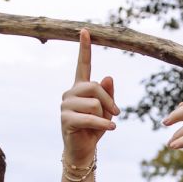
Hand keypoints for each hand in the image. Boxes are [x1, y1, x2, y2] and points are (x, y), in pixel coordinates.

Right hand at [60, 29, 117, 166]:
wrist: (82, 151)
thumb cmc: (94, 129)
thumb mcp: (106, 110)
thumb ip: (108, 94)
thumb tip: (108, 76)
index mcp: (80, 88)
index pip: (83, 65)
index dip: (84, 48)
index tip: (85, 31)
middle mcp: (70, 93)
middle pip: (95, 86)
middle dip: (109, 100)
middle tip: (117, 114)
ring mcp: (66, 106)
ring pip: (94, 102)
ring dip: (104, 115)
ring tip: (104, 125)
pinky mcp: (66, 119)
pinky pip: (90, 117)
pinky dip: (102, 124)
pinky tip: (111, 129)